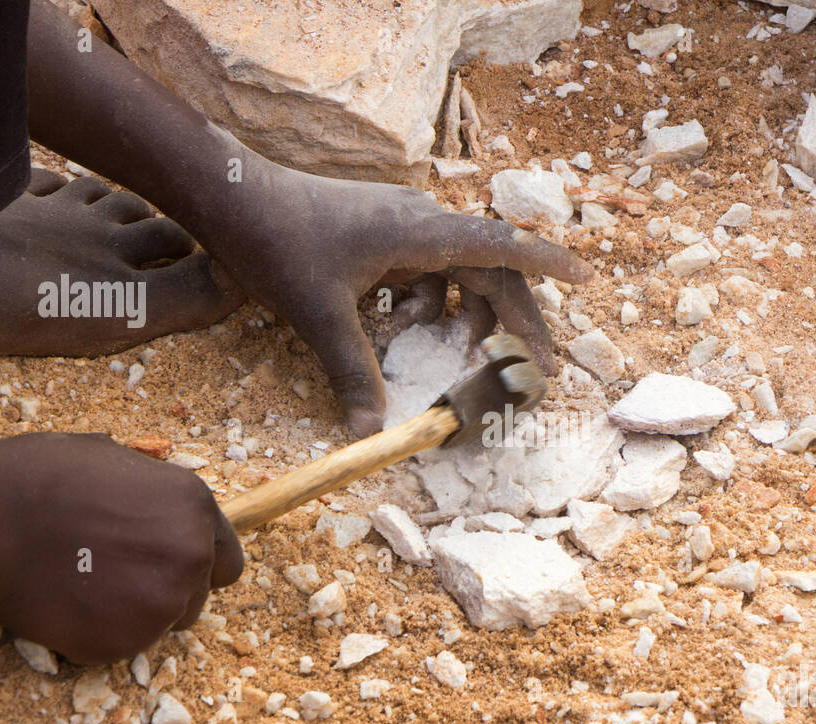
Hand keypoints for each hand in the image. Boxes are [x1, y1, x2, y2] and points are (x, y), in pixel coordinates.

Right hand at [0, 433, 241, 663]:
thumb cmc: (38, 478)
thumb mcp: (115, 462)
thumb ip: (154, 498)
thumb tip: (158, 511)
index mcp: (196, 508)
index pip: (227, 561)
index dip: (199, 566)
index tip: (171, 569)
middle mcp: (192, 557)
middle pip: (198, 596)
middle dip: (166, 590)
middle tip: (116, 577)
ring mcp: (161, 604)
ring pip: (163, 624)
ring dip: (135, 613)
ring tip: (85, 585)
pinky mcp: (124, 642)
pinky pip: (123, 646)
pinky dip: (99, 634)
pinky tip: (66, 603)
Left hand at [217, 166, 593, 435]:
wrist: (229, 196)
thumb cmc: (276, 243)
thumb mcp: (319, 315)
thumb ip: (352, 374)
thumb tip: (370, 435)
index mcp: (421, 232)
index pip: (501, 244)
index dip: (547, 262)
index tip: (586, 275)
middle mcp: (422, 221)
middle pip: (491, 267)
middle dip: (515, 318)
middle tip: (536, 366)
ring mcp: (405, 223)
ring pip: (461, 269)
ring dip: (466, 313)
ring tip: (459, 352)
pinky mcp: (386, 230)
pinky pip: (427, 268)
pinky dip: (427, 301)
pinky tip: (399, 326)